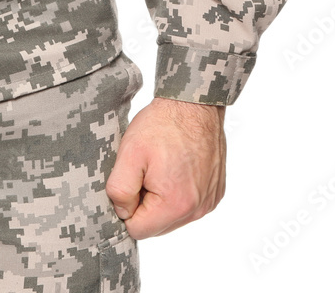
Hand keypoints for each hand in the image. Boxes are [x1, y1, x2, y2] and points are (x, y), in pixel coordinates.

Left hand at [106, 96, 225, 239]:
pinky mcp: (214, 193)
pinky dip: (176, 191)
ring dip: (159, 198)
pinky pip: (188, 205)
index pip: (138, 230)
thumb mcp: (129, 153)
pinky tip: (172, 167)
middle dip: (143, 204)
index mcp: (175, 204)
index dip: (125, 208)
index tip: (128, 182)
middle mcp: (197, 209)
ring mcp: (208, 202)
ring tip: (158, 167)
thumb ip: (120, 190)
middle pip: (156, 226)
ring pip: (171, 216)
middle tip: (142, 172)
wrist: (194, 104)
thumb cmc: (162, 125)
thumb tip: (122, 212)